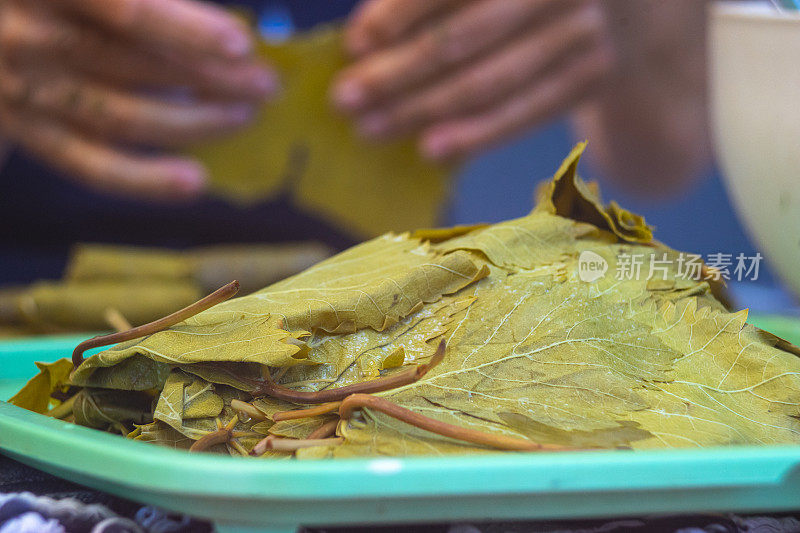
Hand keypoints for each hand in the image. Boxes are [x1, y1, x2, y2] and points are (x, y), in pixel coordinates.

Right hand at [0, 0, 277, 199]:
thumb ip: (130, 1)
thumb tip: (204, 18)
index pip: (126, 9)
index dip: (187, 28)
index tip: (241, 44)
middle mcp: (23, 33)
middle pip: (133, 63)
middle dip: (210, 76)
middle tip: (266, 83)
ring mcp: (20, 87)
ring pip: (120, 115)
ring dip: (192, 121)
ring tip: (243, 117)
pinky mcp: (23, 131)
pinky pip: (89, 164)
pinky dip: (144, 178)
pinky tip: (194, 181)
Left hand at [335, 0, 613, 161]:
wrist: (618, 5)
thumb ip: (431, 0)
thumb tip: (364, 42)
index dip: (398, 13)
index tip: (353, 45)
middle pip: (464, 37)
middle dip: (397, 72)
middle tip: (345, 100)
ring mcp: (584, 30)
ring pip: (490, 82)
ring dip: (422, 111)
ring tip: (370, 130)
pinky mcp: (593, 75)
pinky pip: (525, 113)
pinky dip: (475, 135)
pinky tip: (428, 149)